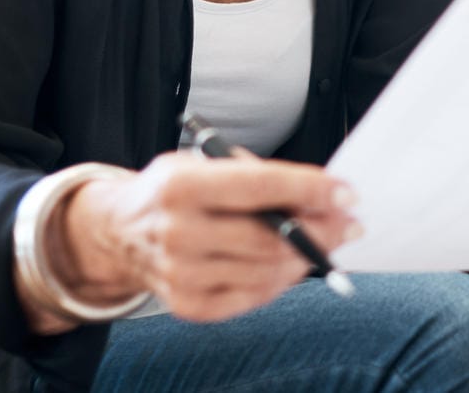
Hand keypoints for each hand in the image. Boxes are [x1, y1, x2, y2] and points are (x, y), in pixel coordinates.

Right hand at [48, 150, 359, 325]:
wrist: (119, 233)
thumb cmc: (174, 192)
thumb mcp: (204, 163)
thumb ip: (256, 175)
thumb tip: (320, 194)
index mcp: (181, 185)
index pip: (259, 186)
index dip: (310, 189)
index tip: (346, 193)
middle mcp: (178, 232)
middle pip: (270, 237)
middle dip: (322, 229)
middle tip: (349, 222)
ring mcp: (181, 274)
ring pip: (267, 270)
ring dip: (307, 257)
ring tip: (327, 241)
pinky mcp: (189, 305)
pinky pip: (253, 296)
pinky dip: (281, 280)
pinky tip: (293, 264)